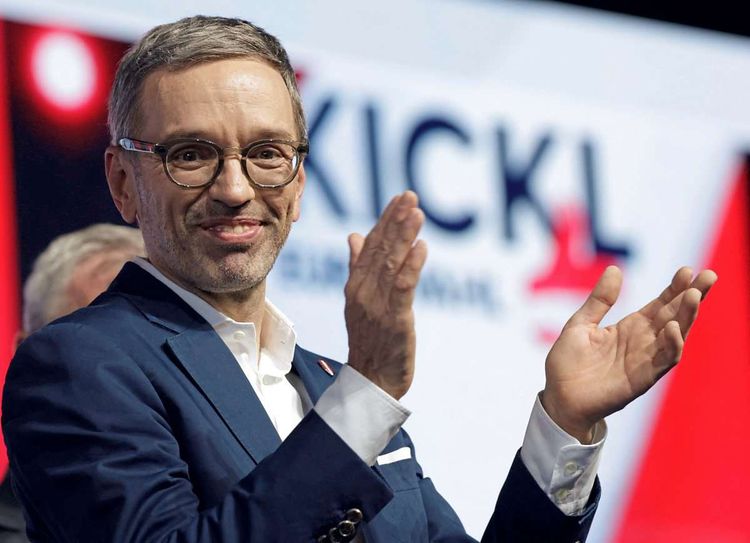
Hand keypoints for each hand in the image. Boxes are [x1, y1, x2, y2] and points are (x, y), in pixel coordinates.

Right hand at [344, 191, 427, 398]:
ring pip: (392, 264)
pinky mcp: (394, 320)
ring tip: (417, 213)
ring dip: (404, 237)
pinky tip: (422, 247)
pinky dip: (412, 267)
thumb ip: (358, 266)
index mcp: (356, 285)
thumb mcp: (359, 300)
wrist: (370, 380)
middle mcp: (363, 291)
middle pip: (381, 250)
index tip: (400, 198)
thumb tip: (354, 235)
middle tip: (410, 196)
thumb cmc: (369, 339)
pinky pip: (403, 289)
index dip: (386, 221)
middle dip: (396, 221)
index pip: (371, 246)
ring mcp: (378, 305)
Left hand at [542, 266, 716, 442]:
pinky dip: (672, 345)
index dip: (675, 289)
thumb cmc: (567, 363)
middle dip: (693, 296)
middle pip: (675, 316)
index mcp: (630, 328)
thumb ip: (600, 300)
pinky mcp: (642, 378)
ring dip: (687, 316)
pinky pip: (664, 361)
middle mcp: (643, 342)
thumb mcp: (580, 324)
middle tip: (709, 275)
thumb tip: (615, 269)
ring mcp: (645, 360)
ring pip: (675, 336)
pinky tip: (672, 327)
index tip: (687, 270)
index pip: (660, 304)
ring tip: (695, 295)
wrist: (558, 397)